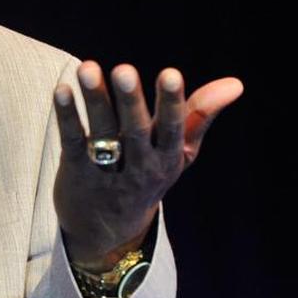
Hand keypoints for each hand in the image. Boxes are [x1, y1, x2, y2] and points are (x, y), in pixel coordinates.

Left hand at [53, 61, 242, 270]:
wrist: (108, 230)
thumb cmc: (148, 176)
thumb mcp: (179, 153)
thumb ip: (200, 115)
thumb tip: (236, 82)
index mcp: (167, 158)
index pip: (172, 129)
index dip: (172, 103)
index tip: (171, 73)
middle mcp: (139, 166)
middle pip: (134, 131)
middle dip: (129, 100)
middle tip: (124, 69)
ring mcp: (106, 170)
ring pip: (101, 132)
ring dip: (94, 100)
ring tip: (87, 67)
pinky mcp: (76, 171)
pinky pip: (72, 141)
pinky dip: (67, 116)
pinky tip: (62, 90)